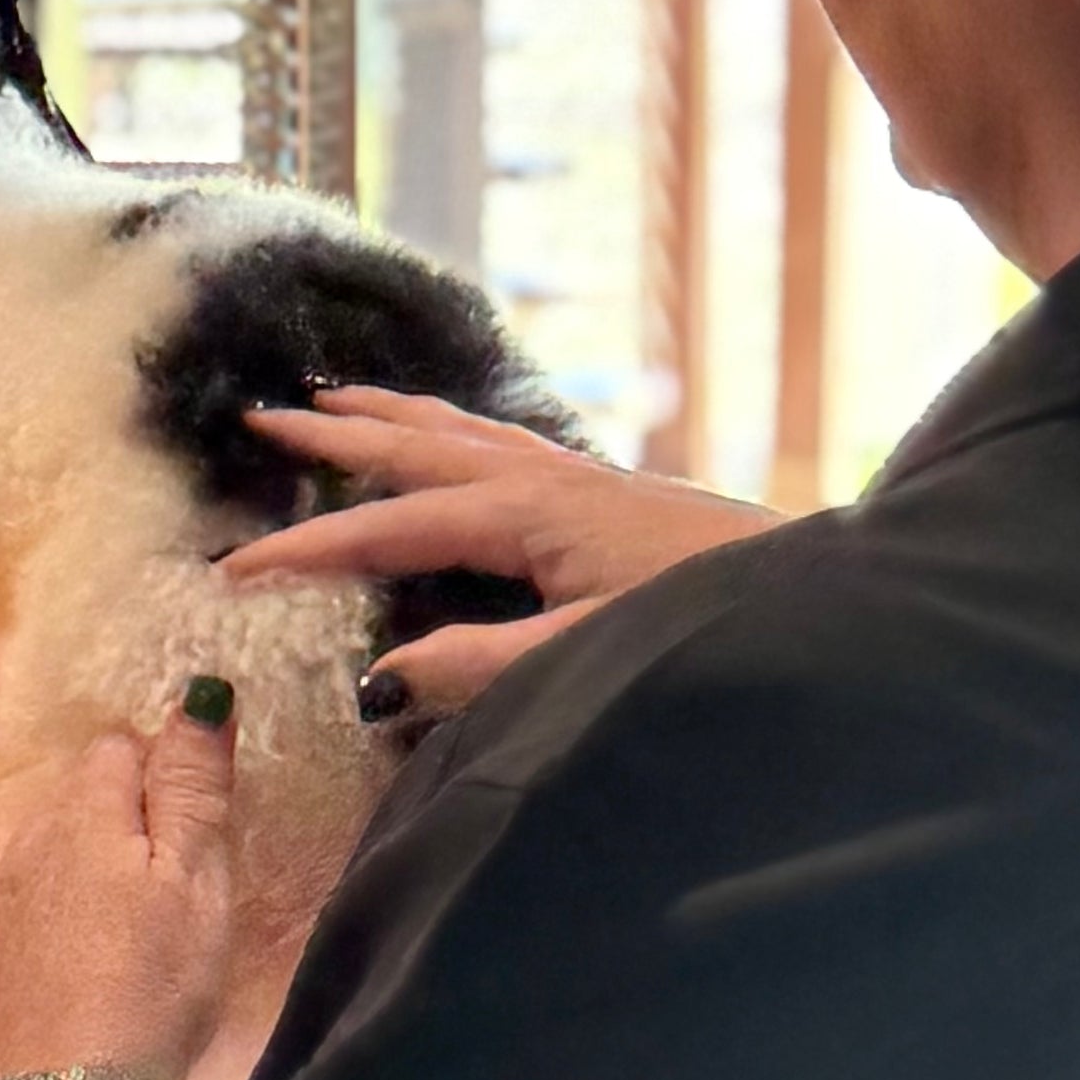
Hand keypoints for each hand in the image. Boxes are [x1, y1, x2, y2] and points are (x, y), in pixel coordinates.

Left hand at [0, 699, 239, 1079]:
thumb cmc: (150, 990)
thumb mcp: (195, 883)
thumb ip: (193, 786)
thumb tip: (198, 693)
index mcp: (78, 821)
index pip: (117, 751)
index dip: (160, 782)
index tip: (190, 836)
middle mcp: (14, 860)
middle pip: (69, 814)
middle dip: (112, 836)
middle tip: (162, 901)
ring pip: (31, 882)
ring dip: (69, 897)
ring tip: (117, 958)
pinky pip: (0, 953)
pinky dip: (31, 963)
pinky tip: (65, 1004)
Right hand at [223, 385, 776, 717]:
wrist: (846, 611)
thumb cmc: (722, 632)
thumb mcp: (592, 660)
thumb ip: (483, 672)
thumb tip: (375, 679)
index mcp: (536, 516)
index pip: (394, 525)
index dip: (310, 548)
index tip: (234, 569)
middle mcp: (555, 484)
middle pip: (423, 446)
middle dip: (341, 434)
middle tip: (264, 417)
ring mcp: (591, 485)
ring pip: (468, 436)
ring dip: (397, 418)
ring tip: (341, 399)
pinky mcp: (622, 501)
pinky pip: (510, 449)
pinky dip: (460, 436)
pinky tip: (465, 449)